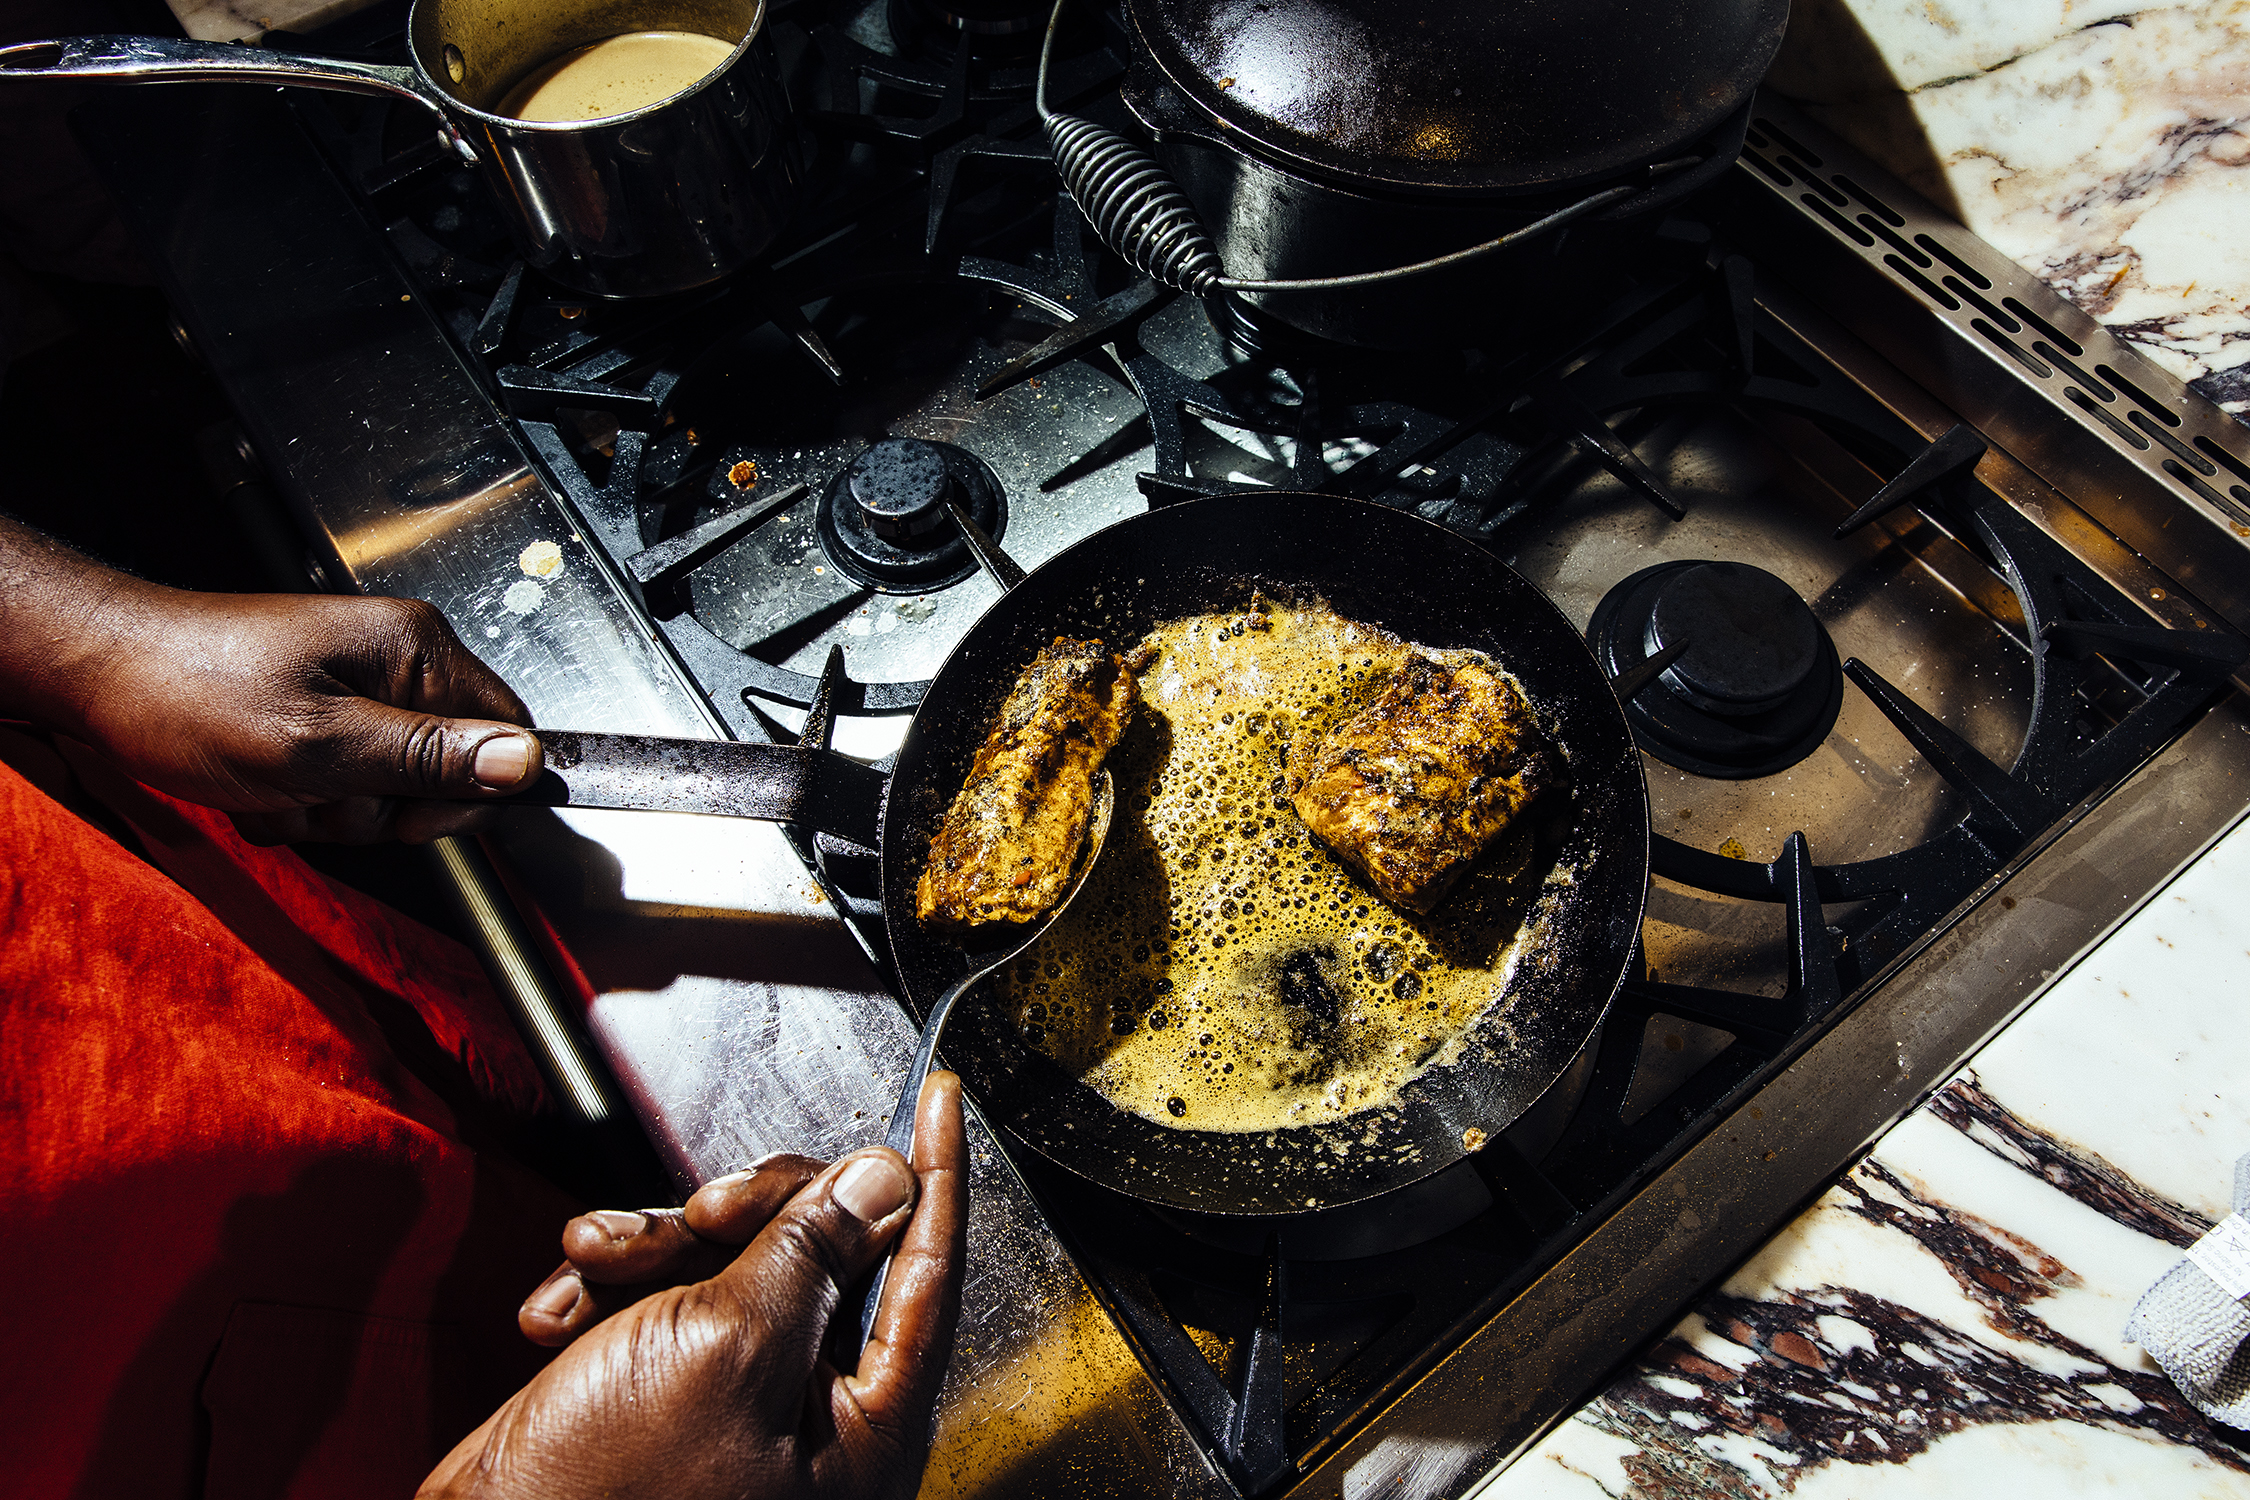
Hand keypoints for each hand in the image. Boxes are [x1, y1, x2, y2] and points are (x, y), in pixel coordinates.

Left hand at [0, 518, 539, 842]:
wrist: (97, 675)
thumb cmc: (190, 692)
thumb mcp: (320, 743)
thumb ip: (426, 757)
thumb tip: (522, 763)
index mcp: (412, 650)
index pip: (504, 731)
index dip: (466, 792)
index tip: (406, 817)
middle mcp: (393, 661)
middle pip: (444, 770)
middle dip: (378, 807)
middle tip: (320, 793)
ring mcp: (356, 687)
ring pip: (387, 789)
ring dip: (330, 811)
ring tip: (276, 787)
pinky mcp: (321, 712)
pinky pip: (343, 784)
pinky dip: (302, 802)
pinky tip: (260, 787)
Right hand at [424, 1072, 969, 1499]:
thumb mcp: (724, 1346)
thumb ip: (812, 1255)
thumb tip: (883, 1184)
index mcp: (867, 1429)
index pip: (929, 1269)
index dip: (934, 1173)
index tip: (938, 1101)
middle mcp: (819, 1420)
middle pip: (826, 1252)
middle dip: (748, 1214)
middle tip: (705, 1211)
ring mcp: (744, 1410)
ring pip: (737, 1266)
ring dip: (659, 1250)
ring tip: (602, 1263)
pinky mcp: (673, 1401)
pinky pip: (668, 1307)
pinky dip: (616, 1296)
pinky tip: (564, 1316)